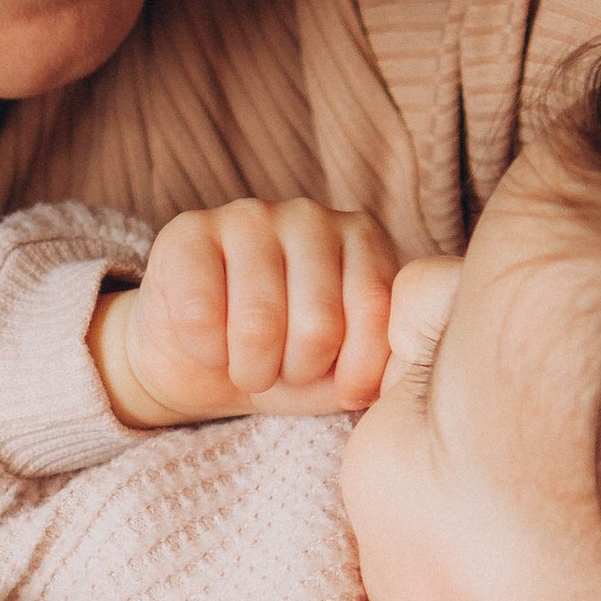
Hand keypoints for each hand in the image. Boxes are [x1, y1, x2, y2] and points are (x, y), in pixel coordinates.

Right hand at [91, 198, 398, 427]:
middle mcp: (311, 216)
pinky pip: (202, 318)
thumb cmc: (287, 362)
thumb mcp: (349, 367)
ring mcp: (248, 216)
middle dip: (297, 372)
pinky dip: (206, 353)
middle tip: (283, 370)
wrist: (201, 363)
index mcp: (363, 239)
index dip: (354, 374)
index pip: (377, 317)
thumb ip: (387, 358)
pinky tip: (208, 345)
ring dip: (251, 370)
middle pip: (319, 327)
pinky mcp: (187, 232)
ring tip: (249, 365)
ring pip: (258, 326)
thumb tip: (413, 365)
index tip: (340, 384)